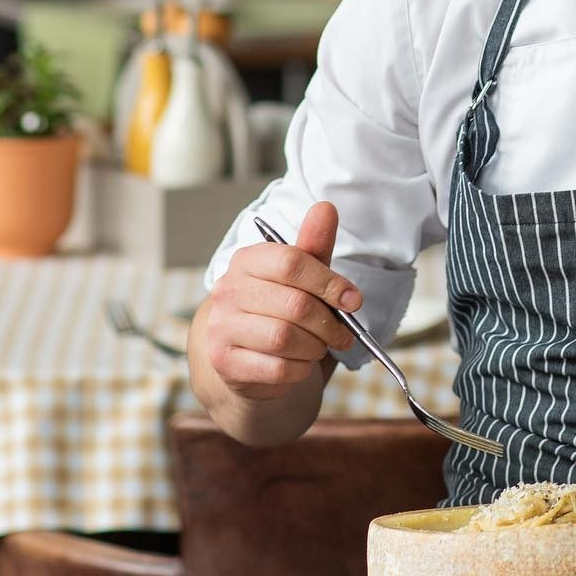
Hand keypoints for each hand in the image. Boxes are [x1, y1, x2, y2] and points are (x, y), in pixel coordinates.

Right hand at [198, 201, 361, 402]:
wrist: (245, 354)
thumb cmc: (280, 306)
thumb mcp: (301, 274)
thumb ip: (315, 244)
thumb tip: (326, 207)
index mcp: (248, 260)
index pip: (292, 263)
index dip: (329, 283)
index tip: (353, 300)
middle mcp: (228, 290)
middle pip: (295, 305)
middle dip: (329, 323)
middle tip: (343, 333)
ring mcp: (221, 327)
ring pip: (285, 338)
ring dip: (315, 346)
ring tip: (319, 345)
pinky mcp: (225, 362)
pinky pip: (278, 368)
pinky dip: (300, 368)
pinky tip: (300, 362)